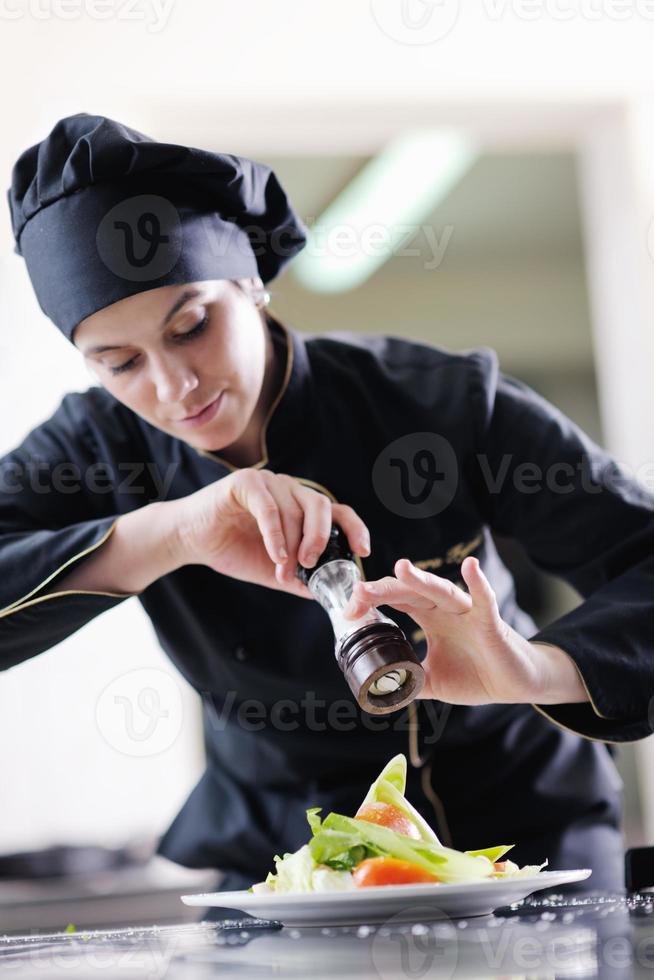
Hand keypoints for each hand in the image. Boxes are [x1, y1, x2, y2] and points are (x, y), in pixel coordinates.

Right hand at [169, 468, 370, 598]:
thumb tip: (327, 596)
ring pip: (294, 509)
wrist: (190, 540)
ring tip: (283, 570)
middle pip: (321, 506)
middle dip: (321, 538)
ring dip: (292, 545)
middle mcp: (289, 489)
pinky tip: (275, 555)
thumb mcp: (273, 570)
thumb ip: (300, 580)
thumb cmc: (232, 549)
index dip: (355, 528)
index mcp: (300, 506)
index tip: (362, 551)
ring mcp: (269, 482)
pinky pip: (269, 508)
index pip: (338, 511)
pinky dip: (275, 534)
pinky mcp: (246, 483)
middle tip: (312, 565)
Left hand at [342, 556, 587, 704]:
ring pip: (441, 591)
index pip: (396, 601)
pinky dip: (478, 583)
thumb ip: (407, 681)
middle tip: (359, 590)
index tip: (349, 612)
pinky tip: (470, 567)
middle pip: (410, 592)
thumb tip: (377, 688)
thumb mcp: (433, 682)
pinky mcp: (491, 623)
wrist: (515, 685)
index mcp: (430, 618)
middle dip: (384, 589)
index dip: (372, 601)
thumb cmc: (477, 675)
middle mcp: (445, 610)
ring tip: (401, 568)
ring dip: (421, 580)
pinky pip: (484, 600)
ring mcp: (468, 613)